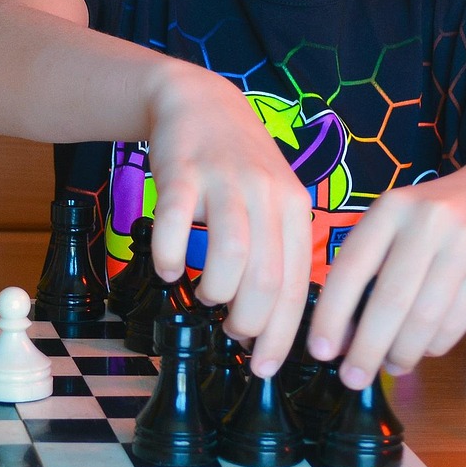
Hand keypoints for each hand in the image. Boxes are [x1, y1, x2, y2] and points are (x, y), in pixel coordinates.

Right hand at [144, 65, 313, 377]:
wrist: (198, 100)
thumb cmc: (235, 165)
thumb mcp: (272, 201)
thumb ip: (275, 252)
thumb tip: (266, 321)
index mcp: (295, 209)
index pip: (296, 285)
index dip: (280, 334)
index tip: (263, 366)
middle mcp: (266, 194)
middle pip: (266, 276)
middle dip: (249, 321)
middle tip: (232, 332)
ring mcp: (224, 181)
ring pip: (231, 253)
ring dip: (216, 290)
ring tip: (204, 296)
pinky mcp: (183, 172)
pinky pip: (177, 222)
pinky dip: (172, 254)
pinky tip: (169, 267)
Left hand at [308, 157, 465, 389]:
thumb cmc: (439, 216)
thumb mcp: (399, 222)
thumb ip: (369, 266)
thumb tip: (340, 334)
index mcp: (389, 209)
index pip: (350, 268)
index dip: (331, 315)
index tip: (320, 351)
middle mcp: (424, 222)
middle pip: (389, 301)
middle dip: (366, 349)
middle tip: (353, 379)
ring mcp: (463, 244)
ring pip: (424, 318)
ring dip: (402, 353)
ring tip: (391, 366)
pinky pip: (456, 321)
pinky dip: (435, 345)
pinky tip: (423, 350)